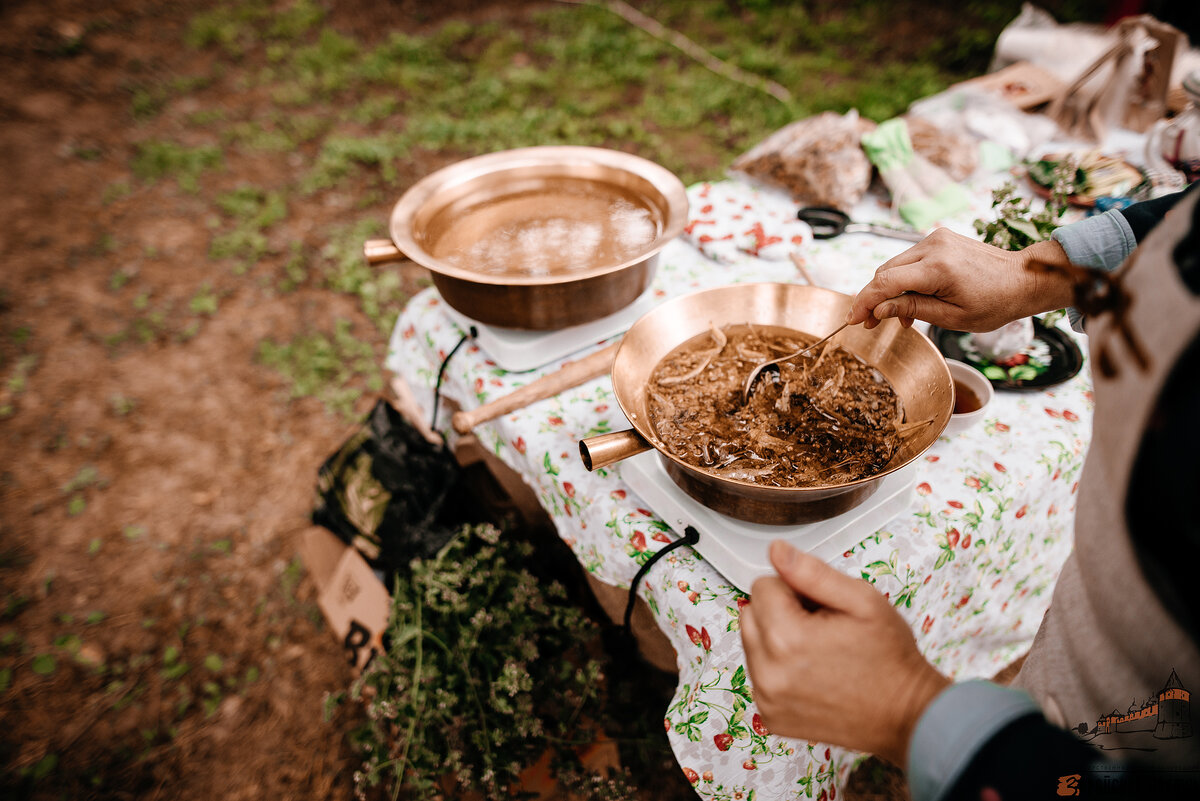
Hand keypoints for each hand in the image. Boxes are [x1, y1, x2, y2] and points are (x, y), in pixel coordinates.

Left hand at [740, 541, 949, 764]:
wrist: (907, 714)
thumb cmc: (889, 658)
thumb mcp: (861, 600)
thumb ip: (812, 572)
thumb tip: (776, 551)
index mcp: (786, 638)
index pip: (762, 586)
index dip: (795, 589)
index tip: (821, 607)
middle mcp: (769, 673)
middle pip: (750, 614)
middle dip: (780, 612)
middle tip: (820, 627)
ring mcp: (768, 699)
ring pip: (752, 644)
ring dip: (777, 640)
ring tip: (818, 650)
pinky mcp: (771, 717)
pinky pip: (760, 675)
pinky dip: (779, 669)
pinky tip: (812, 673)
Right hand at [845, 228, 1075, 332]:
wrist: (1023, 278)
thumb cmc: (995, 303)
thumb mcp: (952, 317)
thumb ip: (912, 309)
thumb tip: (878, 310)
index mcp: (938, 268)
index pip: (886, 282)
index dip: (865, 302)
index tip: (853, 319)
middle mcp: (933, 246)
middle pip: (885, 272)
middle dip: (874, 298)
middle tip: (870, 324)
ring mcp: (936, 239)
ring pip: (895, 266)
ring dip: (889, 291)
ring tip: (898, 317)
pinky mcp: (939, 239)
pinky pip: (909, 261)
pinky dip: (904, 280)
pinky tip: (911, 301)